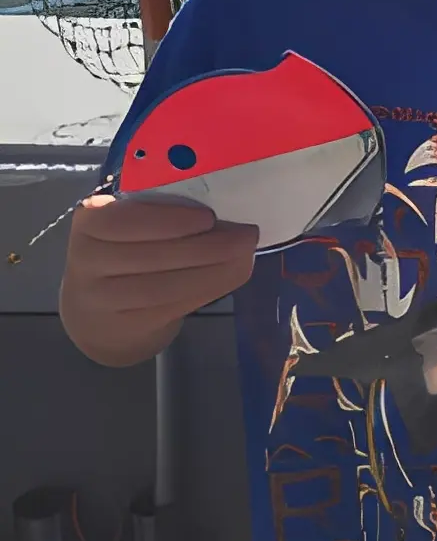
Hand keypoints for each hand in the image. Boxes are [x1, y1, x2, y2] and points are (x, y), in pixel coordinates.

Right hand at [60, 193, 258, 365]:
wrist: (97, 316)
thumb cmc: (122, 255)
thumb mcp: (130, 226)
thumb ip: (163, 215)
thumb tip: (224, 214)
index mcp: (90, 221)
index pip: (124, 220)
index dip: (168, 220)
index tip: (208, 217)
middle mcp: (87, 261)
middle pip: (152, 256)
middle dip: (207, 246)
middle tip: (246, 236)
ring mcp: (101, 299)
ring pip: (164, 286)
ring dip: (214, 270)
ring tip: (244, 256)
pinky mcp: (124, 326)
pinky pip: (171, 307)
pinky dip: (207, 290)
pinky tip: (228, 276)